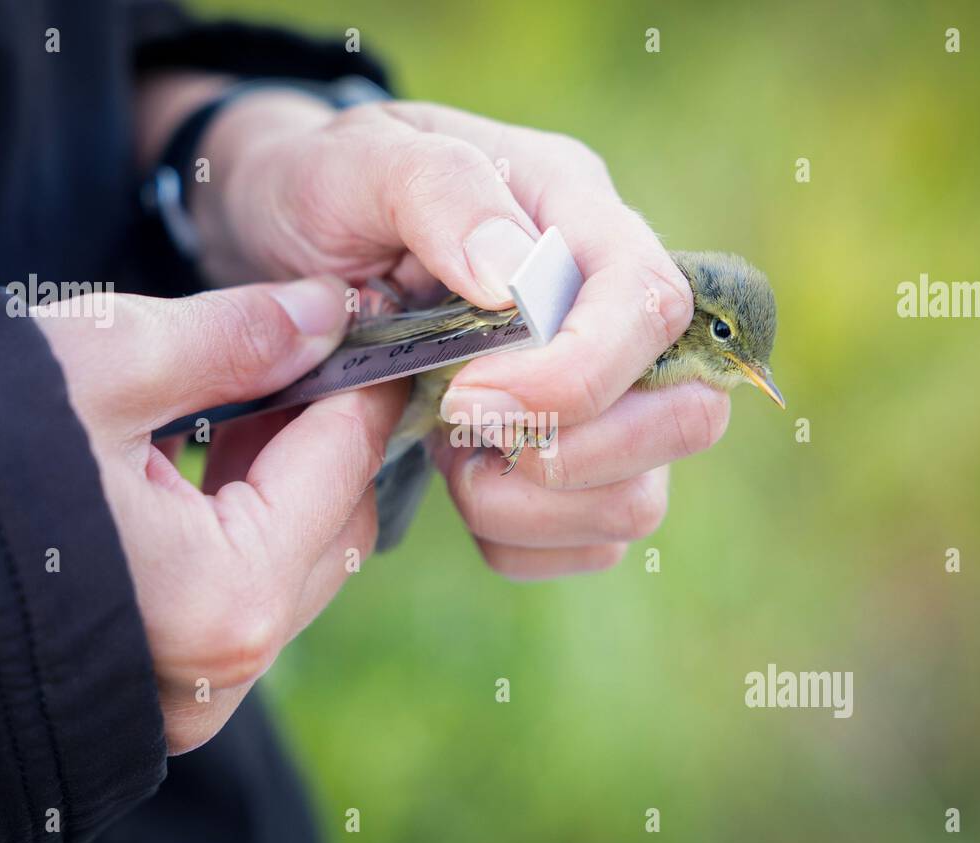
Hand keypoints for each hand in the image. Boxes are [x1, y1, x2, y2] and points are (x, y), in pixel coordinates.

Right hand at [35, 279, 405, 752]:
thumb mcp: (97, 366)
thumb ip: (232, 337)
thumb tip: (322, 312)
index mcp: (229, 589)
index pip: (344, 463)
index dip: (361, 382)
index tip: (365, 328)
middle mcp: (225, 663)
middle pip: (337, 528)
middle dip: (327, 437)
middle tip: (297, 359)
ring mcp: (191, 692)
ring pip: (294, 573)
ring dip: (287, 487)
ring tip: (241, 406)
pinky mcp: (156, 693)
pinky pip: (241, 606)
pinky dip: (243, 535)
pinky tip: (200, 470)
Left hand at [189, 93, 730, 576]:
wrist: (290, 240)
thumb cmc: (326, 191)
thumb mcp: (354, 162)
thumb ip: (440, 192)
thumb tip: (511, 278)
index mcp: (578, 218)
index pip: (651, 305)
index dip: (578, 375)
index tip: (468, 398)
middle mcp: (610, 311)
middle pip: (689, 416)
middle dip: (573, 454)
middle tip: (461, 428)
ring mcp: (604, 395)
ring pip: (642, 497)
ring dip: (535, 506)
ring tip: (452, 455)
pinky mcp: (575, 464)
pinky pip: (593, 542)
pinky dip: (522, 540)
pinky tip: (463, 486)